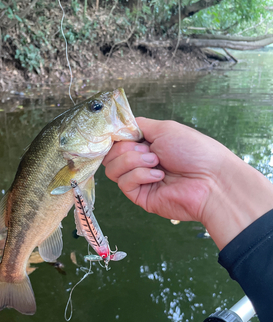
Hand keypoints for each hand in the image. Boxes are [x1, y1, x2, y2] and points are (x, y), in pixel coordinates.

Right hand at [103, 118, 272, 248]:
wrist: (211, 180)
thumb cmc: (194, 151)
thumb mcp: (165, 128)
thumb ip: (138, 125)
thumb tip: (118, 126)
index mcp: (146, 144)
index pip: (117, 140)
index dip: (116, 137)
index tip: (122, 135)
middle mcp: (140, 161)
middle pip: (110, 155)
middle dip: (126, 149)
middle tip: (148, 150)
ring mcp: (140, 180)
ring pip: (113, 169)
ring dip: (133, 161)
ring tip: (156, 162)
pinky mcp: (141, 197)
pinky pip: (124, 183)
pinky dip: (140, 175)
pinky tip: (158, 176)